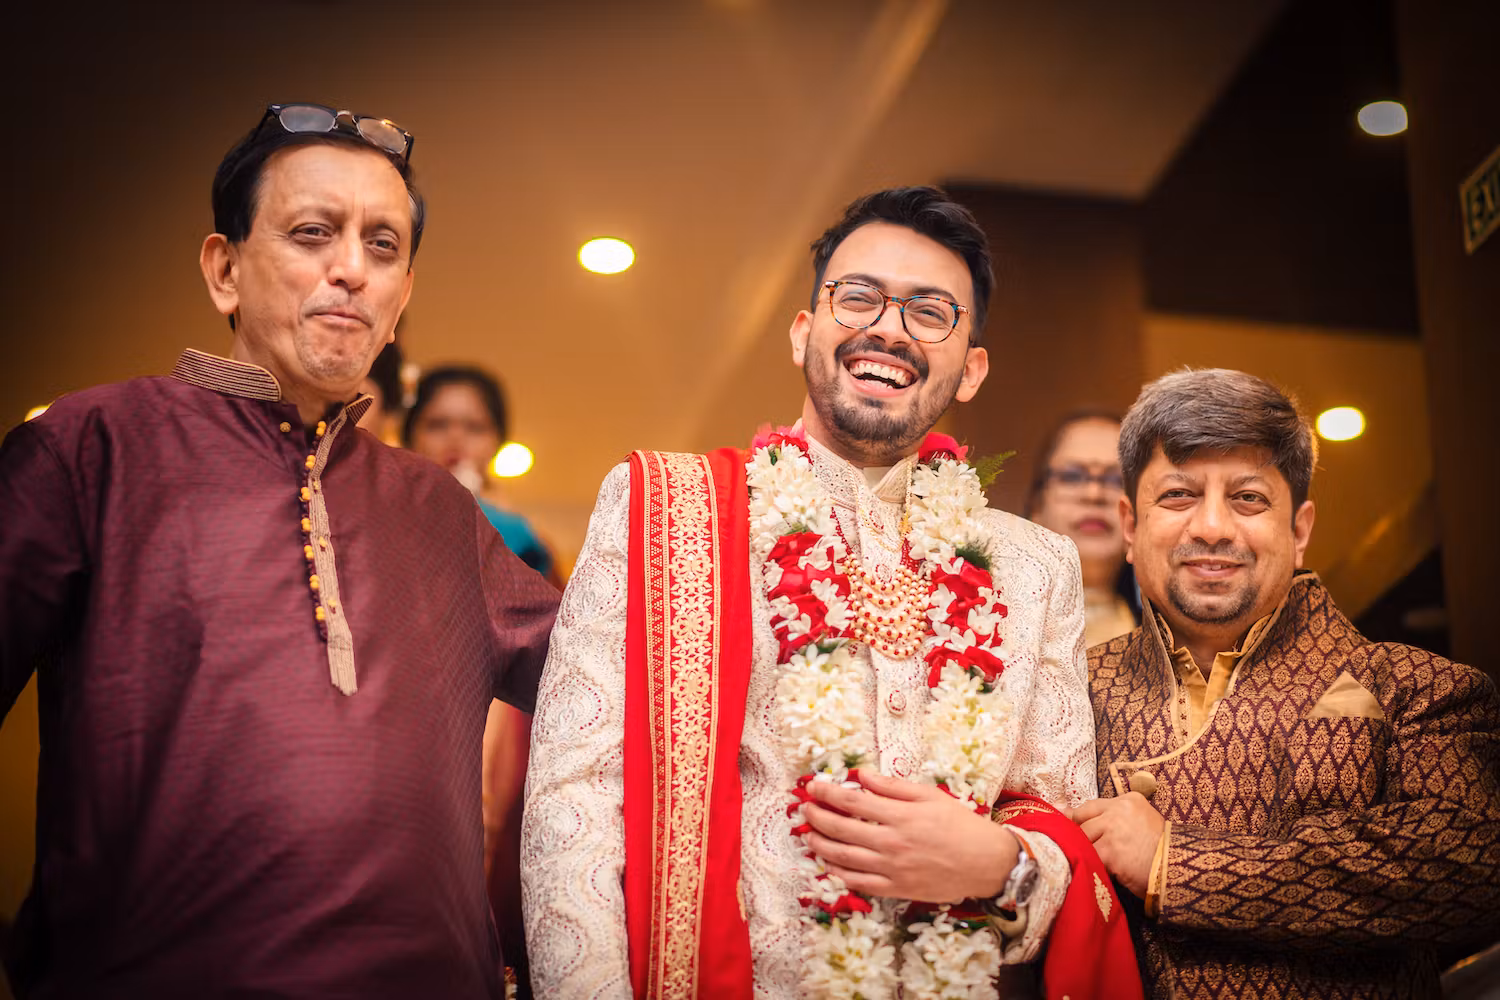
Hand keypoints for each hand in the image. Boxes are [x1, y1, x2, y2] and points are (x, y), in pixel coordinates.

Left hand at [802, 770, 1018, 902]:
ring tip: (808, 836)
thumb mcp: (930, 795)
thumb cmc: (960, 824)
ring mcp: (892, 868)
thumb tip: (861, 776)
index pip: (852, 802)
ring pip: (845, 858)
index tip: (812, 787)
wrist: (985, 863)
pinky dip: (840, 875)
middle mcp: (891, 842)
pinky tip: (828, 866)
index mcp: (900, 815)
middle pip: (842, 829)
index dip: (827, 793)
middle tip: (804, 810)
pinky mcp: (896, 889)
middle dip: (817, 818)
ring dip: (822, 845)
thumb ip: (893, 787)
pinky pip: (860, 883)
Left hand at [1067, 793, 1163, 898]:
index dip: (1078, 819)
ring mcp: (1113, 829)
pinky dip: (1090, 864)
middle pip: (1082, 821)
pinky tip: (1095, 870)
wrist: (1178, 867)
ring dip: (1084, 852)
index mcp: (1128, 800)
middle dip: (1078, 836)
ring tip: (1088, 861)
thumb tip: (1075, 814)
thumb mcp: (1143, 823)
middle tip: (1076, 848)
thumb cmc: (1162, 849)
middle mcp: (1119, 810)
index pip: (1091, 806)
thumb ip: (1117, 818)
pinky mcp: (1110, 851)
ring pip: (1083, 839)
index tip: (1067, 826)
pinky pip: (1089, 857)